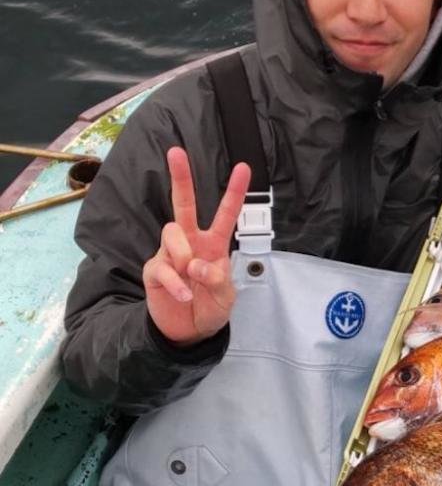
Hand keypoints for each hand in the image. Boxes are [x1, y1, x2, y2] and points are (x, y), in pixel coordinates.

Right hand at [143, 147, 250, 344]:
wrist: (189, 332)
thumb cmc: (210, 308)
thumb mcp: (225, 296)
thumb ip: (217, 279)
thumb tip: (197, 265)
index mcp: (214, 244)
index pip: (225, 214)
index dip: (234, 192)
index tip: (243, 167)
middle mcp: (191, 242)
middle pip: (184, 204)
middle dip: (181, 178)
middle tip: (176, 152)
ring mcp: (170, 254)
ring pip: (172, 233)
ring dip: (183, 255)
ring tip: (191, 279)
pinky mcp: (154, 270)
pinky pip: (162, 267)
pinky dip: (175, 283)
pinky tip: (183, 294)